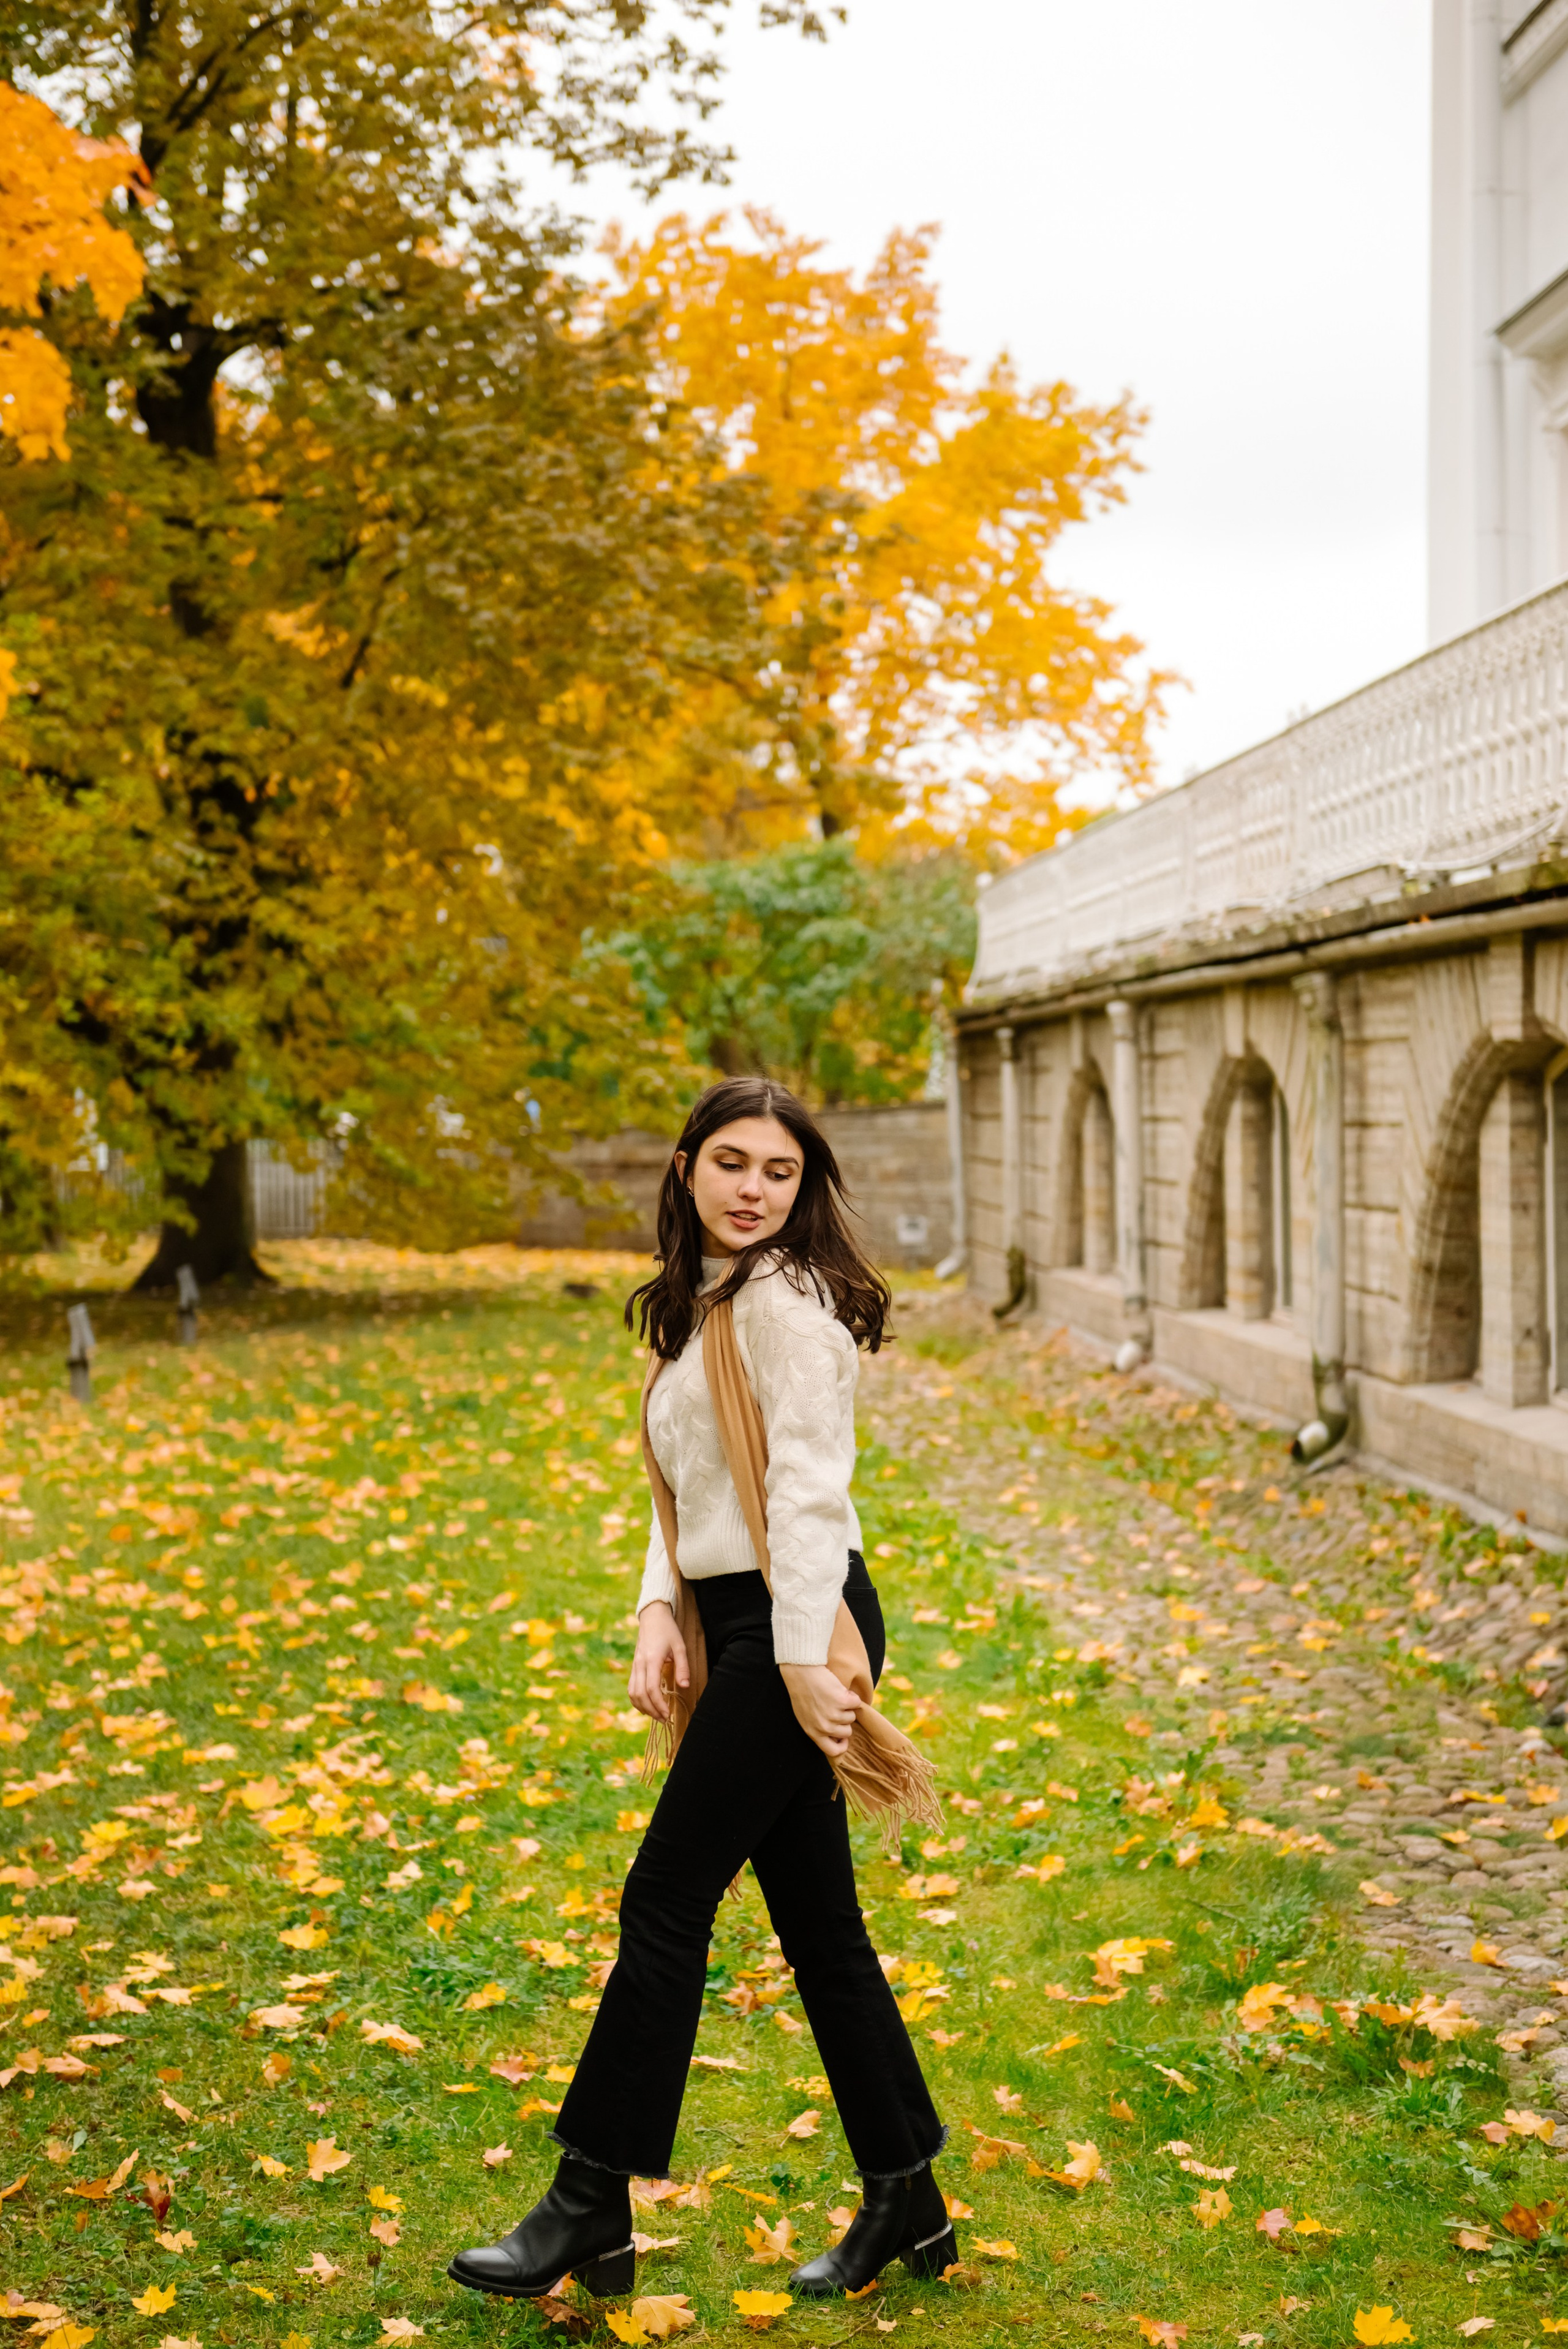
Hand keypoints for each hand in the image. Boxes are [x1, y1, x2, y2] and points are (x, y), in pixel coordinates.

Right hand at [629, 1601, 688, 1724]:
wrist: (652, 1616)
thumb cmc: (668, 1630)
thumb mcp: (680, 1646)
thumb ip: (683, 1667)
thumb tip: (684, 1687)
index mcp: (651, 1660)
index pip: (651, 1689)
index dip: (659, 1705)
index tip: (668, 1714)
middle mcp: (640, 1665)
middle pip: (640, 1695)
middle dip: (652, 1710)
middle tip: (665, 1719)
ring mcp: (635, 1666)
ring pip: (632, 1693)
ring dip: (643, 1707)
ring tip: (657, 1715)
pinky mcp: (634, 1666)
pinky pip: (631, 1688)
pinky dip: (637, 1700)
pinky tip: (647, 1705)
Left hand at [780, 1662, 859, 1759]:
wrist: (801, 1672)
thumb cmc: (802, 1693)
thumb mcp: (805, 1717)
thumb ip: (818, 1729)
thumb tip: (835, 1737)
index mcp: (813, 1733)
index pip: (833, 1751)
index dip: (842, 1745)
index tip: (843, 1738)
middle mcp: (824, 1727)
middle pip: (847, 1732)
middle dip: (844, 1720)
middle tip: (835, 1707)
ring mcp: (834, 1715)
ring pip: (852, 1716)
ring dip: (847, 1706)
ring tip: (833, 1696)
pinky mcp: (843, 1701)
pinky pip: (856, 1702)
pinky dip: (851, 1695)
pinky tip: (839, 1689)